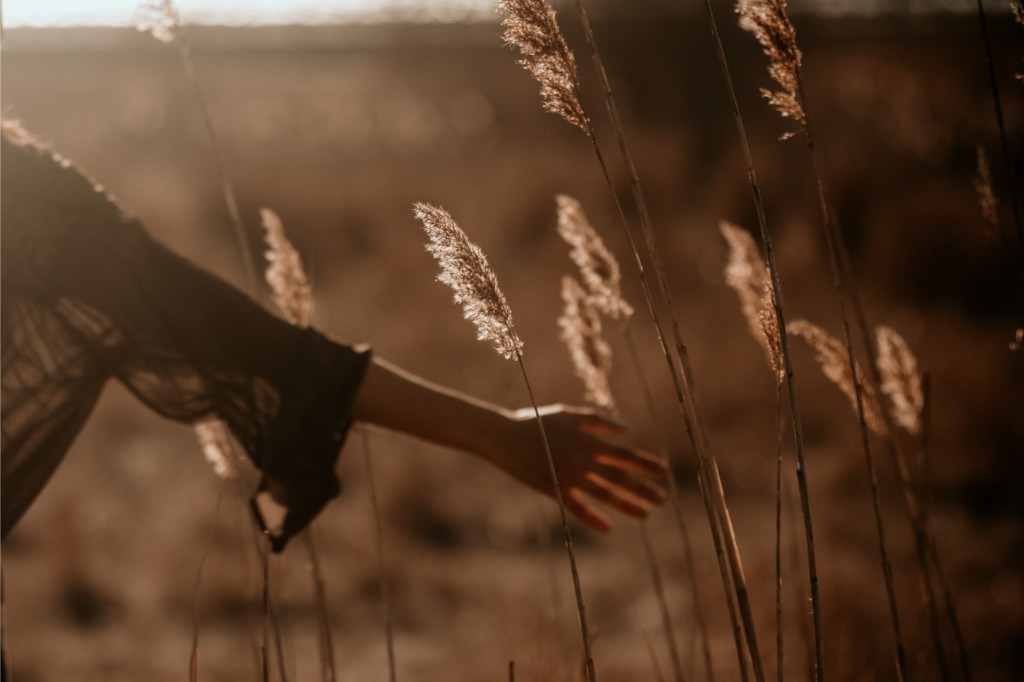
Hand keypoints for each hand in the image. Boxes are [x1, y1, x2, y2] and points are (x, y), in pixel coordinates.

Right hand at [490, 404, 666, 531]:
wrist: (504, 436)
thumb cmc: (537, 422)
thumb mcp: (568, 414)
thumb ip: (596, 420)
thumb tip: (623, 429)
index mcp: (586, 440)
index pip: (622, 455)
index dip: (644, 463)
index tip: (663, 471)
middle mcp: (581, 460)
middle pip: (618, 477)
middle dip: (642, 488)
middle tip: (663, 498)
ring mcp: (568, 477)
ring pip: (603, 494)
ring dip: (627, 504)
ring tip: (646, 514)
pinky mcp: (553, 490)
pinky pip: (576, 507)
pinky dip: (593, 517)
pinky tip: (609, 527)